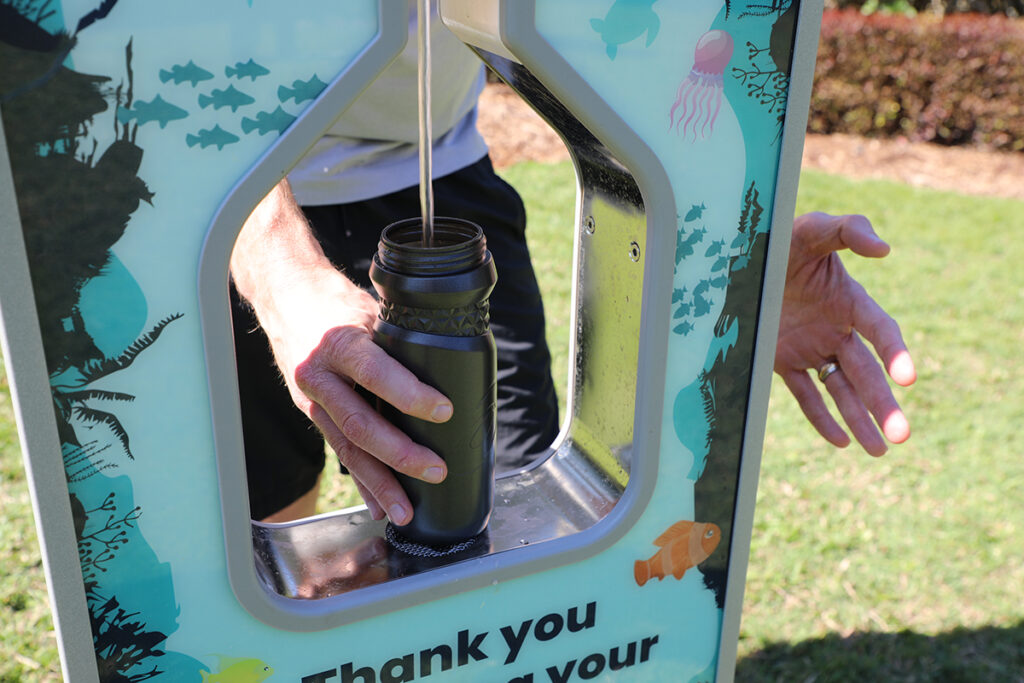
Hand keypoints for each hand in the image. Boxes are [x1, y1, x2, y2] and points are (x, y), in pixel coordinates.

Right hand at [232, 182, 451, 523]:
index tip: (444, 411)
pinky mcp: (311, 414)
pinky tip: (377, 505)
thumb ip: (399, 338)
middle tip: (436, 470)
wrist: (286, 299)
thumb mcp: (370, 309)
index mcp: (339, 342)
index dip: (410, 395)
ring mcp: (311, 399)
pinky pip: (339, 451)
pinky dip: (361, 481)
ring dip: (379, 483)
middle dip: (400, 454)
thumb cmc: (338, 304)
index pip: (375, 372)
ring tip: (405, 511)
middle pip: (359, 423)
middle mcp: (319, 375)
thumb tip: (454, 362)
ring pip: (347, 448)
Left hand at [774, 212, 916, 454]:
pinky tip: (840, 441)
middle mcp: (835, 330)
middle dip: (883, 405)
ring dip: (861, 420)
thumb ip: (848, 230)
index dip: (895, 354)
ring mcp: (811, 347)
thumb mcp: (813, 229)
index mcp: (850, 302)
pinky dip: (821, 418)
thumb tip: (884, 249)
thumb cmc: (783, 240)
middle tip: (902, 436)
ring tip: (880, 450)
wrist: (742, 256)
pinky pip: (806, 394)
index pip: (881, 332)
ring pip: (841, 390)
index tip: (907, 378)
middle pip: (866, 374)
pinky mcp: (784, 360)